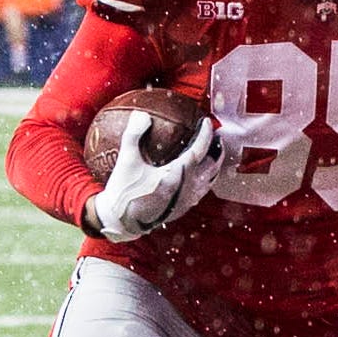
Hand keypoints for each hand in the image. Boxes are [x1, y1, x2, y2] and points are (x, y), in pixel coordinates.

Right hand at [89, 111, 222, 242]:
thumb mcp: (126, 160)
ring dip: (213, 165)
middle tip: (216, 136)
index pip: (199, 150)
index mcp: (178, 175)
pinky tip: (197, 172)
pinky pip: (202, 190)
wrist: (120, 222)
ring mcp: (187, 201)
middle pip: (213, 166)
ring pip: (210, 180)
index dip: (206, 134)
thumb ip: (134, 135)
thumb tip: (142, 114)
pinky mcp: (182, 208)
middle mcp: (188, 189)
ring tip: (211, 153)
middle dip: (216, 149)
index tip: (207, 122)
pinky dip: (205, 177)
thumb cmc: (123, 191)